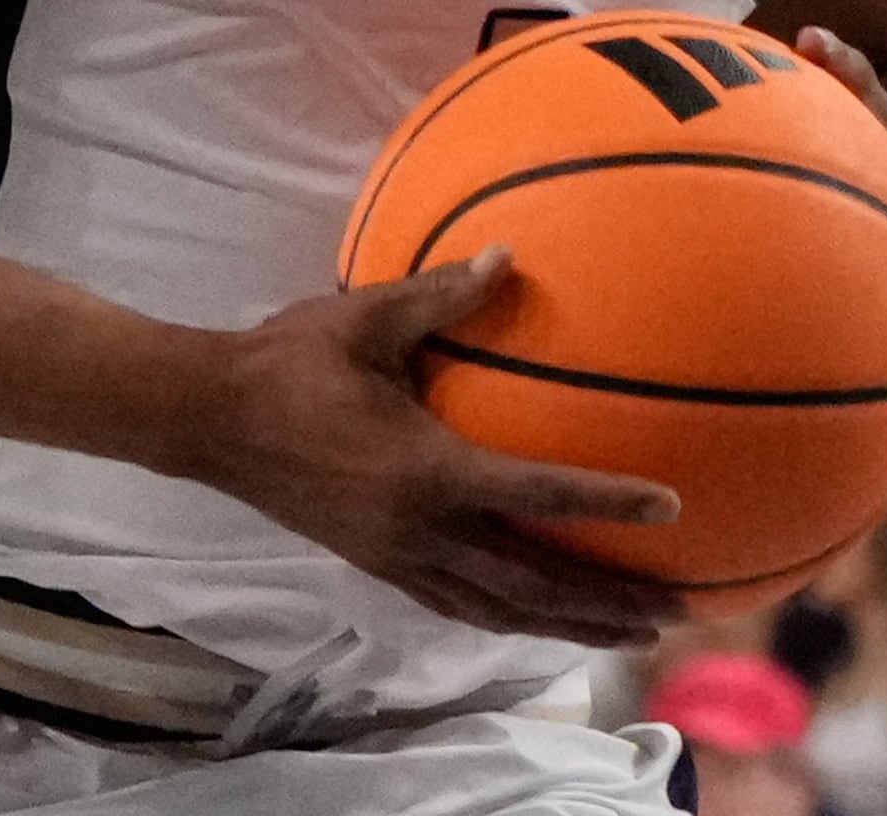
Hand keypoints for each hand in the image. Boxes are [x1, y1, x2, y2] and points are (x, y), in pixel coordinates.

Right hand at [181, 249, 687, 645]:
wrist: (209, 420)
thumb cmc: (289, 363)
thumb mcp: (368, 317)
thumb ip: (445, 292)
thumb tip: (510, 253)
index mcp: (427, 471)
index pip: (538, 493)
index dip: (608, 503)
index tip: (672, 509)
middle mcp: (419, 530)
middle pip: (533, 584)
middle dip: (607, 604)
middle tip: (677, 613)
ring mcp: (397, 556)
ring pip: (501, 610)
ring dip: (569, 624)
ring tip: (630, 634)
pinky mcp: (378, 564)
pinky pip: (460, 605)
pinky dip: (512, 617)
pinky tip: (540, 617)